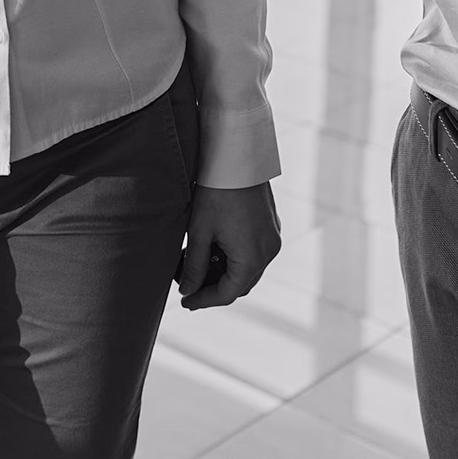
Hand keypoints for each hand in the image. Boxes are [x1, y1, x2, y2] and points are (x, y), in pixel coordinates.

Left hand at [178, 182, 279, 309]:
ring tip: (196, 262)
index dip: (204, 300)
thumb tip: (187, 290)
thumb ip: (193, 265)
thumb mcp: (198, 231)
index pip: (227, 293)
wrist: (237, 156)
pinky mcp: (271, 225)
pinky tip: (213, 246)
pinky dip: (234, 256)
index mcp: (252, 258)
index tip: (185, 302)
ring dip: (224, 271)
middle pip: (240, 283)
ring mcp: (272, 237)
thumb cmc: (215, 192)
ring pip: (248, 268)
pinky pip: (254, 252)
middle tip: (188, 285)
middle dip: (214, 287)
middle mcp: (268, 252)